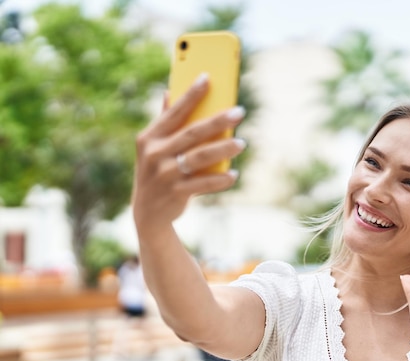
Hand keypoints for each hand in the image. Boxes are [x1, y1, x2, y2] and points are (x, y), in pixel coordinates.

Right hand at [132, 73, 245, 232]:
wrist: (148, 213)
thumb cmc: (156, 171)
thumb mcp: (153, 147)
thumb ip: (163, 121)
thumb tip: (168, 92)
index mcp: (149, 137)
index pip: (174, 112)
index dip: (191, 94)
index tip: (208, 78)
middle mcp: (154, 153)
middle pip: (192, 133)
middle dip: (217, 121)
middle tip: (239, 112)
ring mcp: (164, 174)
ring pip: (199, 157)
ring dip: (223, 149)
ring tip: (241, 143)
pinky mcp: (175, 193)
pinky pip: (203, 184)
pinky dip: (220, 179)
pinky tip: (233, 174)